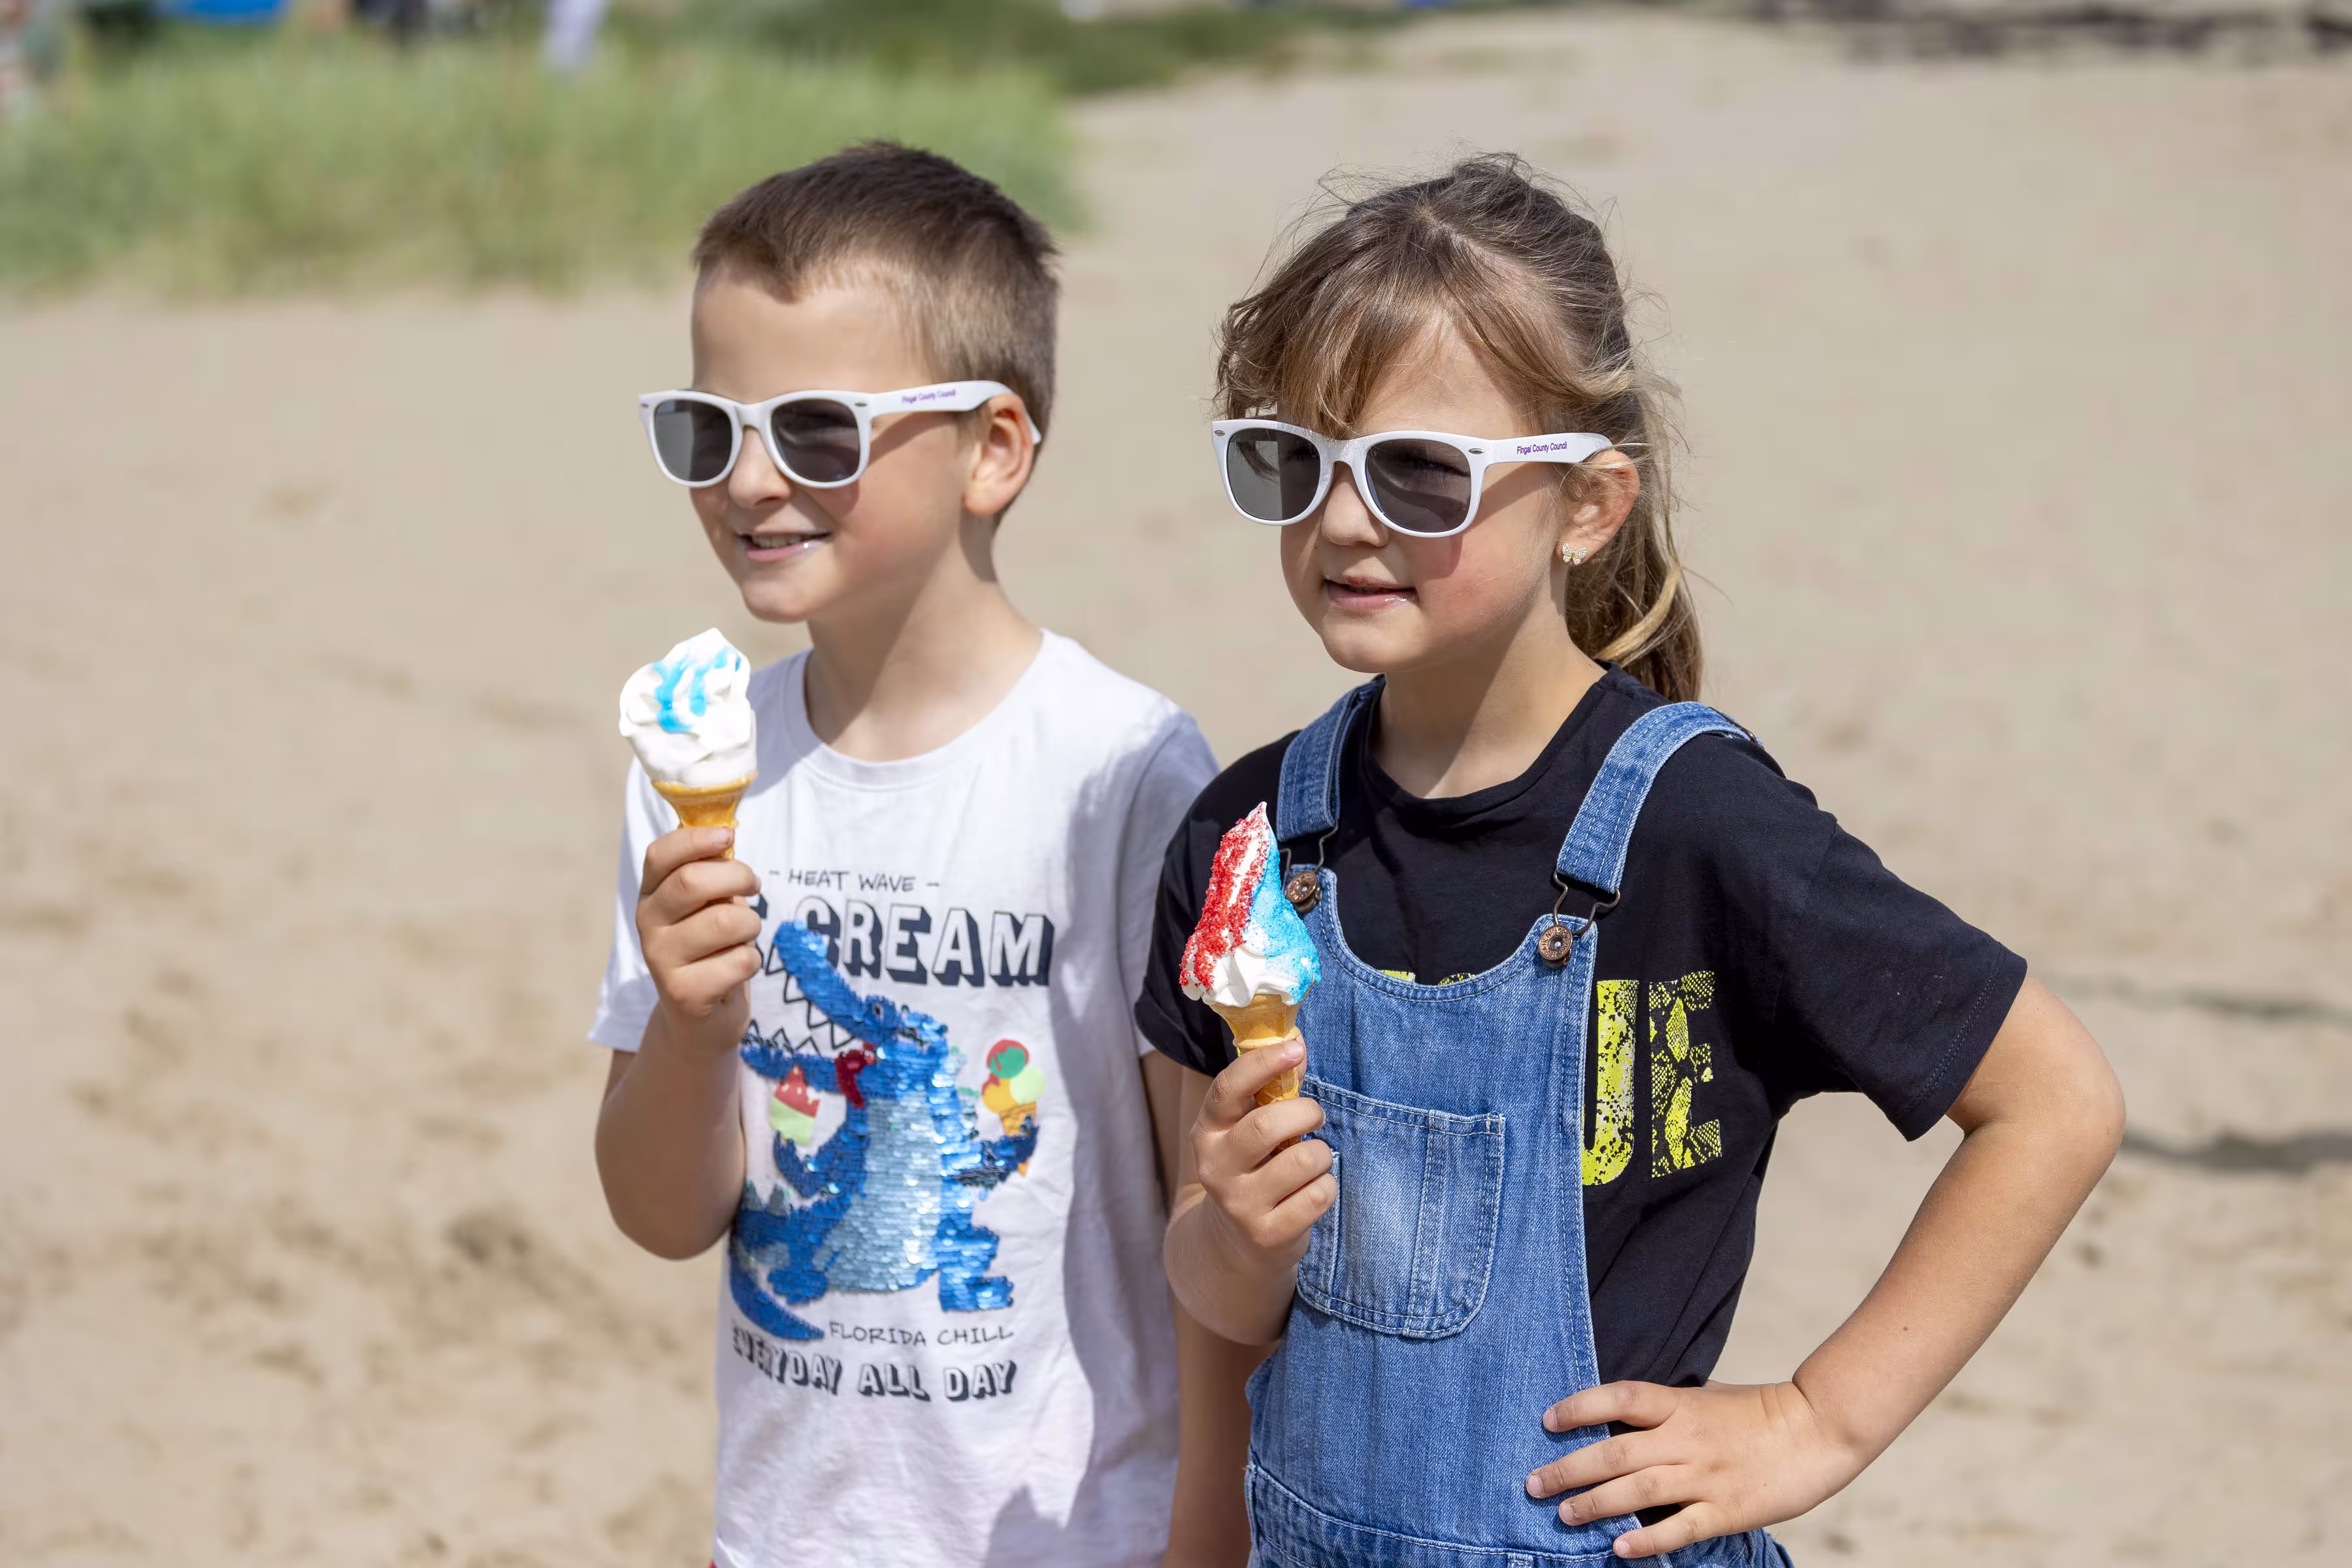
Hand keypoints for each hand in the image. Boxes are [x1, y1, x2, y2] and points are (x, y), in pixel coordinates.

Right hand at [635, 826, 762, 1053]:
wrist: (701, 1018)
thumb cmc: (712, 946)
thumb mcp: (707, 904)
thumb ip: (710, 871)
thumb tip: (725, 832)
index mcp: (650, 894)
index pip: (660, 854)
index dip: (697, 839)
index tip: (729, 837)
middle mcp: (647, 924)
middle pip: (693, 882)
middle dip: (738, 877)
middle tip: (753, 886)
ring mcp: (660, 960)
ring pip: (726, 922)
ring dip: (750, 926)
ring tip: (744, 936)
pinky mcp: (683, 994)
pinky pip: (740, 960)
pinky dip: (751, 961)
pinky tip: (735, 970)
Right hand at [1190, 1037, 1334, 1268]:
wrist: (1234, 1243)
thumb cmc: (1251, 1168)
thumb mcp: (1247, 1128)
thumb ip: (1271, 1090)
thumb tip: (1298, 1046)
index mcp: (1208, 1131)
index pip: (1228, 1088)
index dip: (1262, 1063)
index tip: (1294, 1050)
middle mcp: (1216, 1167)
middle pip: (1265, 1125)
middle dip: (1305, 1112)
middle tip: (1315, 1116)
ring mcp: (1240, 1204)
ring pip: (1302, 1161)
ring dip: (1321, 1153)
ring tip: (1313, 1159)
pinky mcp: (1268, 1234)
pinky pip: (1318, 1195)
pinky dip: (1327, 1186)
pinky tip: (1312, 1190)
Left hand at [1525, 1380, 1867, 1558]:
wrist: (1819, 1429)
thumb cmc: (1759, 1412)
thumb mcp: (1707, 1398)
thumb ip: (1667, 1410)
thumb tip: (1619, 1418)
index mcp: (1681, 1405)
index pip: (1621, 1397)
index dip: (1581, 1407)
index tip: (1547, 1421)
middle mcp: (1687, 1439)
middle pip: (1615, 1452)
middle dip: (1568, 1469)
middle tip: (1532, 1483)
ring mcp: (1706, 1476)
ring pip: (1638, 1491)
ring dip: (1594, 1504)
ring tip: (1562, 1515)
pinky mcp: (1727, 1510)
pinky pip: (1679, 1528)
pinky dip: (1646, 1540)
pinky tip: (1617, 1549)